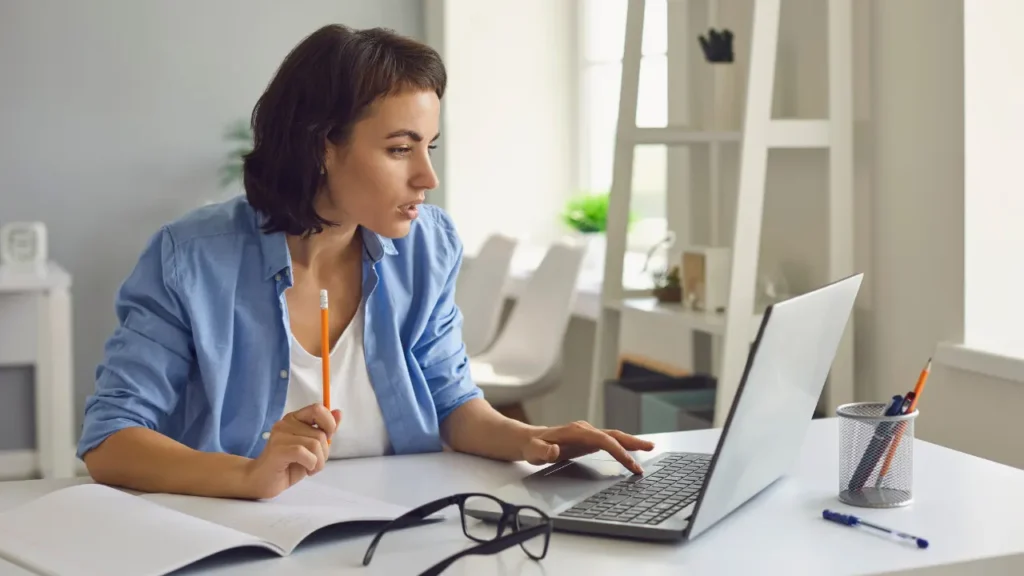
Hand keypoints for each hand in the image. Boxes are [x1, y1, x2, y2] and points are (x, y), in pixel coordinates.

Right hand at [242, 403, 341, 498]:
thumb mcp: (311, 447)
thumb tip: (338, 412)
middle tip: (315, 462)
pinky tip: (305, 470)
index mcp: (294, 418)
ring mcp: (280, 435)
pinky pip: (304, 453)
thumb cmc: (288, 464)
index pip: (318, 409)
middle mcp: (286, 423)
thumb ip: (324, 430)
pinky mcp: (278, 449)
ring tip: (309, 468)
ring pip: (315, 444)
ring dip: (319, 462)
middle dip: (324, 453)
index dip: (329, 423)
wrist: (262, 481)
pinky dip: (311, 464)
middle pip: (320, 433)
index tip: (327, 438)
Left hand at [520, 421, 653, 474]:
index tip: (630, 463)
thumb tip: (553, 451)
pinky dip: (622, 445)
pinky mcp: (587, 439)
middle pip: (613, 435)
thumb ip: (542, 451)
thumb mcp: (534, 451)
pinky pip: (609, 441)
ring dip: (631, 443)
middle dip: (633, 442)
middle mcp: (584, 430)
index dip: (618, 451)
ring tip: (648, 448)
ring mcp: (587, 434)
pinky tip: (630, 451)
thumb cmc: (532, 447)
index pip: (604, 440)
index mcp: (576, 432)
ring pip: (613, 437)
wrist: (529, 440)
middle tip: (651, 448)